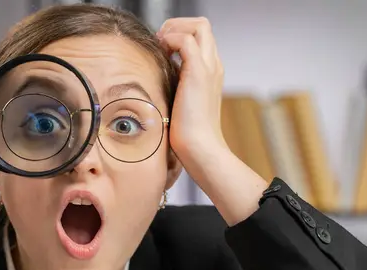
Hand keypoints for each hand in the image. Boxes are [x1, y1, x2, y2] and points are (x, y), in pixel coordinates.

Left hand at [157, 17, 226, 156]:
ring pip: (199, 25)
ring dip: (174, 29)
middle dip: (176, 26)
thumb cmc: (186, 135)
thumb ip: (173, 89)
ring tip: (160, 48)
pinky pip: (186, 39)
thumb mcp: (178, 105)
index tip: (161, 50)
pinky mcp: (199, 72)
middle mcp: (213, 65)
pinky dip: (171, 40)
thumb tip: (153, 84)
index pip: (200, 37)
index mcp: (210, 72)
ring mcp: (208, 67)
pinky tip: (161, 56)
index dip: (179, 35)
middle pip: (202, 25)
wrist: (200, 149)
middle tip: (159, 44)